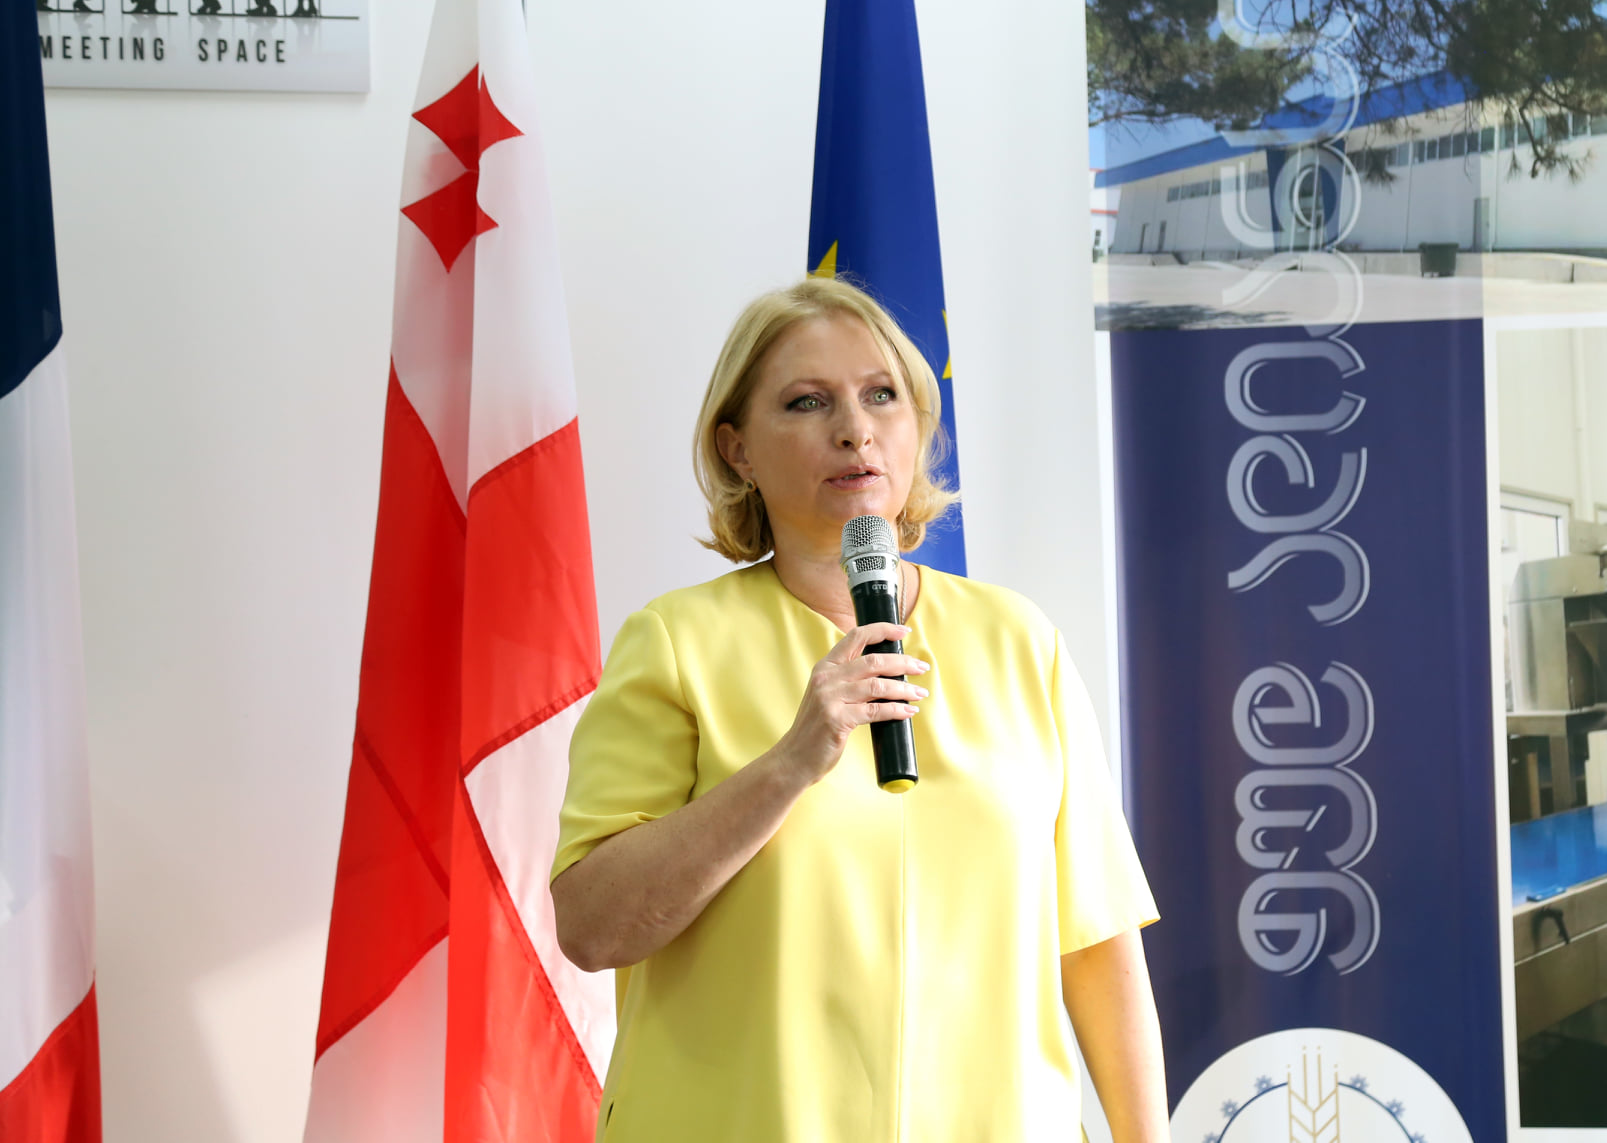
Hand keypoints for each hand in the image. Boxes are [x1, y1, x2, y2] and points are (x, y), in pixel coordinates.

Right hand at [771, 623, 930, 785]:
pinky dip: (896, 710)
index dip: (883, 630)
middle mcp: (826, 678)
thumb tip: (886, 674)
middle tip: (922, 667)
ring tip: (920, 693)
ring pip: (878, 685)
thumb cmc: (816, 728)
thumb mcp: (826, 695)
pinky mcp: (837, 720)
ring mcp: (830, 698)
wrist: (794, 758)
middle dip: (903, 662)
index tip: (904, 631)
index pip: (855, 636)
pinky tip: (909, 711)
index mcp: (825, 667)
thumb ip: (847, 680)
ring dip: (904, 689)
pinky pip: (876, 711)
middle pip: (873, 660)